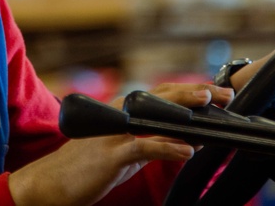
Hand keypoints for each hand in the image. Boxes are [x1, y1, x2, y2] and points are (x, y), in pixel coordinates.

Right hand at [7, 84, 232, 205]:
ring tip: (207, 105)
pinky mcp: (111, 153)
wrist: (51, 183)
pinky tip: (186, 149)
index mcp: (124, 113)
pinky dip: (166, 146)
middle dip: (195, 93)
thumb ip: (150, 140)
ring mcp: (115, 132)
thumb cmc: (87, 168)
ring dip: (182, 109)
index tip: (219, 92)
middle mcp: (120, 115)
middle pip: (162, 97)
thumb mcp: (125, 151)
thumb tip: (185, 138)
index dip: (191, 92)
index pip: (163, 96)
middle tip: (223, 93)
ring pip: (154, 114)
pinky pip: (143, 146)